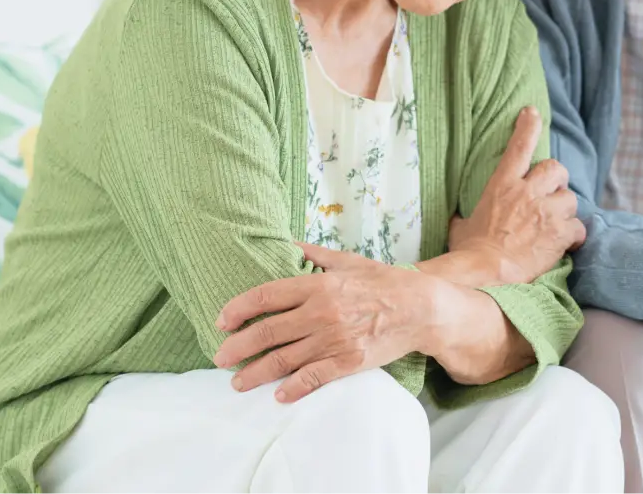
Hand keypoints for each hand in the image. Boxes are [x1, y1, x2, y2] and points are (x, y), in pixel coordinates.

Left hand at [214, 243, 437, 402]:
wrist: (421, 308)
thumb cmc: (384, 282)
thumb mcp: (350, 260)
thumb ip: (316, 255)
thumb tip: (287, 246)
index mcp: (320, 285)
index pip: (267, 296)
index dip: (239, 309)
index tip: (222, 320)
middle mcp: (322, 313)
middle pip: (268, 332)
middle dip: (237, 347)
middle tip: (220, 357)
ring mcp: (334, 340)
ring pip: (284, 360)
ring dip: (255, 374)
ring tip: (238, 383)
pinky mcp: (348, 362)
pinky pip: (313, 378)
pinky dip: (293, 389)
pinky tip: (279, 395)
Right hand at [447, 107, 585, 285]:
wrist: (485, 272)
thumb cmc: (469, 252)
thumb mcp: (460, 226)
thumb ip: (465, 215)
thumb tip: (456, 216)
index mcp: (502, 185)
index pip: (518, 147)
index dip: (528, 126)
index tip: (532, 113)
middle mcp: (527, 192)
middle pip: (556, 168)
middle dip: (557, 180)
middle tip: (551, 195)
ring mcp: (546, 211)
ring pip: (570, 198)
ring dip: (566, 210)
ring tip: (557, 225)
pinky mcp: (560, 233)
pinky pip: (579, 227)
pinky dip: (575, 235)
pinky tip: (567, 244)